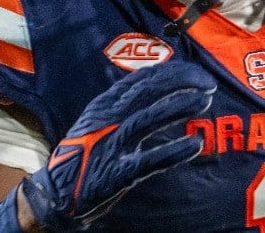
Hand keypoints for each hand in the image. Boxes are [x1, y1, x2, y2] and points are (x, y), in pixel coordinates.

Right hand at [21, 61, 215, 229]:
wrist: (55, 192)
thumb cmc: (84, 153)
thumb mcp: (99, 120)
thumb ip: (125, 103)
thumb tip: (160, 85)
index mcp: (105, 104)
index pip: (143, 78)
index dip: (173, 72)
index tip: (196, 72)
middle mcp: (108, 118)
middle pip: (149, 91)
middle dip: (182, 82)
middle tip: (208, 83)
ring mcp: (111, 144)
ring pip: (149, 118)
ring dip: (180, 107)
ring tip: (205, 101)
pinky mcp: (115, 173)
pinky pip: (148, 160)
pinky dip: (173, 152)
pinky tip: (194, 145)